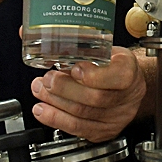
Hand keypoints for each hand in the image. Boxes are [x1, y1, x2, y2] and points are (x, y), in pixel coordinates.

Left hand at [31, 48, 145, 141]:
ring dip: (56, 102)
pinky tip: (43, 111)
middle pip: (96, 97)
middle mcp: (127, 96)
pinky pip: (79, 128)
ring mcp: (117, 116)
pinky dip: (56, 119)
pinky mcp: (104, 130)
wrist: (127, 83)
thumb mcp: (103, 46)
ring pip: (84, 114)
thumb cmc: (113, 62)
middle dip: (65, 89)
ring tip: (40, 90)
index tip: (74, 68)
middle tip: (46, 79)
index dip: (94, 75)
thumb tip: (31, 30)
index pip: (119, 76)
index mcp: (130, 70)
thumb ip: (74, 42)